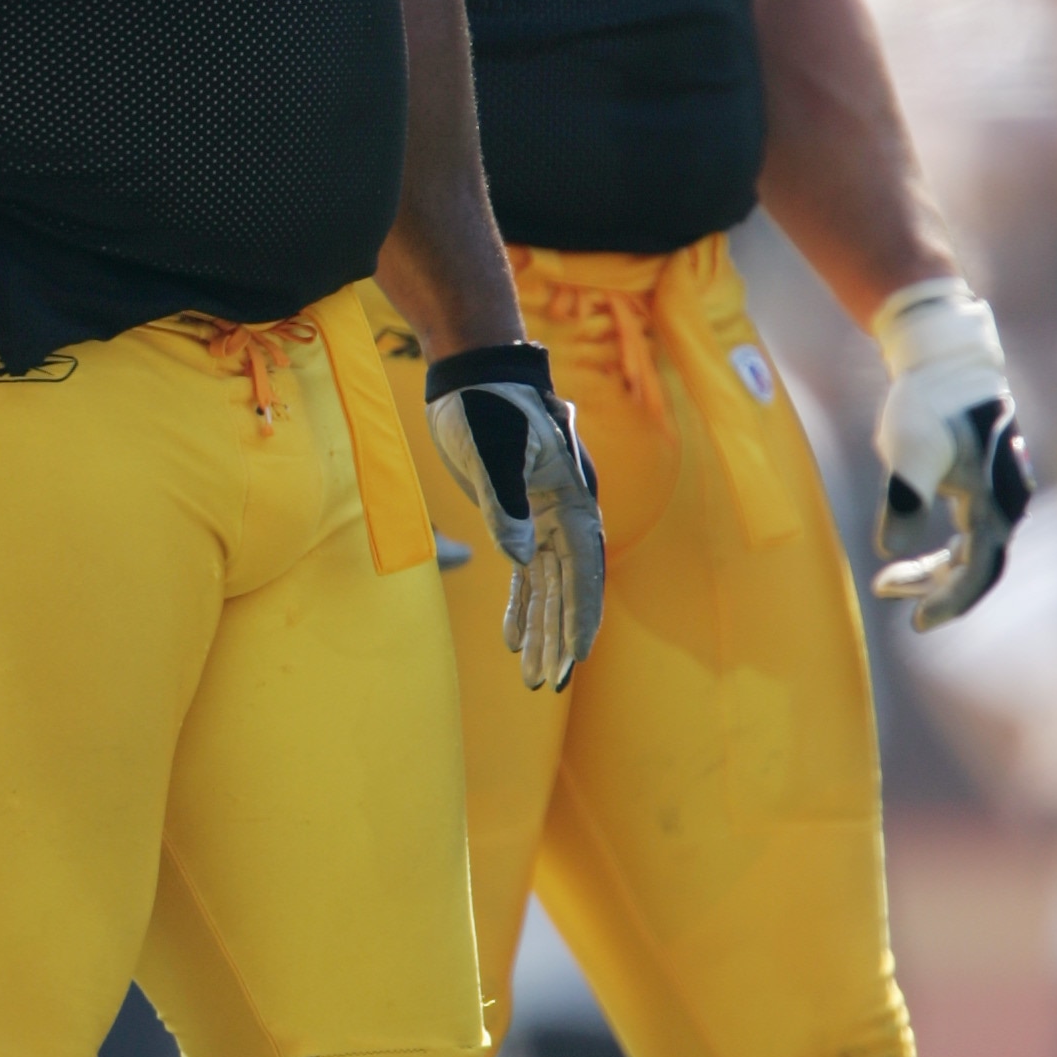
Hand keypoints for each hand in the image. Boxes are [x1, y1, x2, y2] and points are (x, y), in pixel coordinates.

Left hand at [426, 342, 602, 690]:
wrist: (474, 373)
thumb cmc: (485, 405)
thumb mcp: (491, 450)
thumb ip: (504, 504)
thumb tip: (520, 559)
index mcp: (572, 497)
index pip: (583, 567)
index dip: (580, 614)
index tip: (577, 656)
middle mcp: (565, 512)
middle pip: (568, 585)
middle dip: (560, 636)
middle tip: (549, 682)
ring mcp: (543, 515)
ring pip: (548, 584)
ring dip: (543, 629)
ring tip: (535, 676)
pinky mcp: (519, 515)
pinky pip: (526, 570)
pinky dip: (521, 604)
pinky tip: (514, 639)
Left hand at [869, 277, 1030, 629]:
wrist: (944, 360)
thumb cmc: (927, 404)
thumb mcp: (908, 451)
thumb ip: (902, 501)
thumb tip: (890, 551)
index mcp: (994, 500)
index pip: (980, 568)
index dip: (951, 600)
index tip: (917, 623)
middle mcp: (1005, 501)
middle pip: (977, 565)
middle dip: (935, 589)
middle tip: (890, 597)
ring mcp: (997, 492)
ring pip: (971, 550)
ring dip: (932, 571)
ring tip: (887, 582)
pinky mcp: (982, 483)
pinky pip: (968, 532)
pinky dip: (939, 549)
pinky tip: (907, 554)